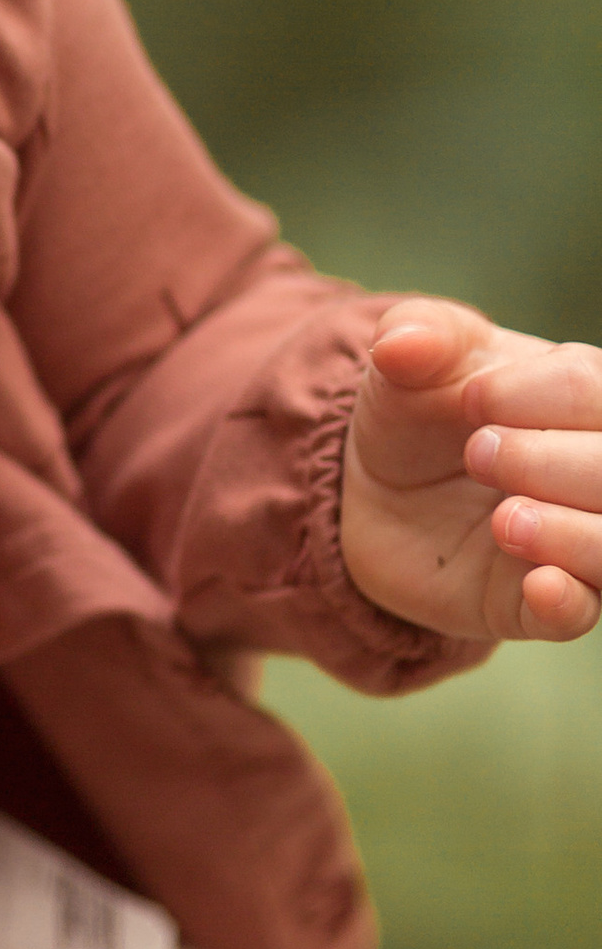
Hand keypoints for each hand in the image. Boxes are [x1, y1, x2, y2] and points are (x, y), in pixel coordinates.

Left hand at [342, 303, 601, 641]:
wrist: (368, 494)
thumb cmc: (415, 416)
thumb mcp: (408, 365)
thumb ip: (416, 336)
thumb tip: (401, 344)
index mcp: (581, 399)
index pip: (592, 386)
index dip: (533, 393)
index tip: (468, 400)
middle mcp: (593, 472)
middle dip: (550, 459)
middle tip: (477, 454)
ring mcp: (574, 541)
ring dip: (570, 532)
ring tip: (506, 519)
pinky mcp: (539, 604)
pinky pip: (580, 612)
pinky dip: (568, 601)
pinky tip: (540, 586)